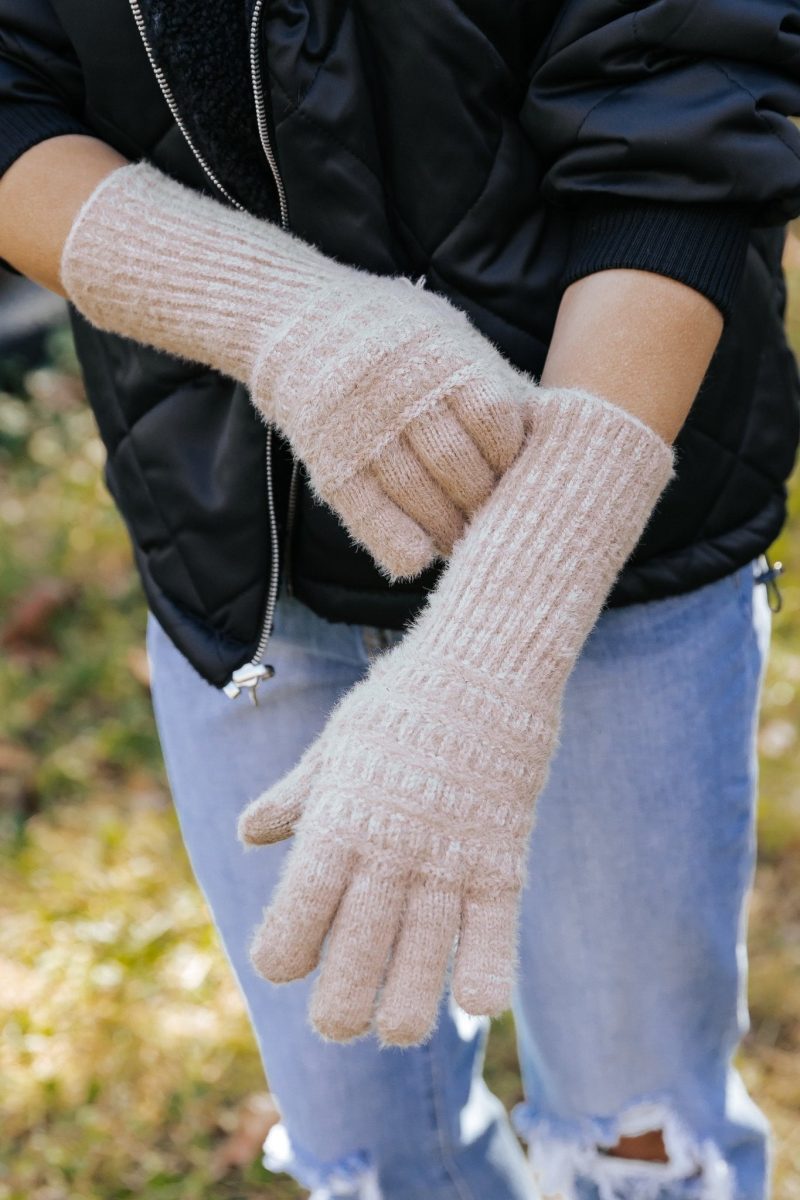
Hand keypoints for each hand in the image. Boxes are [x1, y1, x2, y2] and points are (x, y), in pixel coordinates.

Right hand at [61, 162, 526, 577]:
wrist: (293, 316)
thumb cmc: (388, 330)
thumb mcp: (445, 333)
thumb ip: (492, 374)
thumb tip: (550, 421)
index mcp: (444, 360)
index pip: (499, 426)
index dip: (512, 457)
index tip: (512, 471)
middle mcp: (406, 397)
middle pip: (464, 469)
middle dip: (484, 502)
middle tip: (491, 518)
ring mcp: (365, 433)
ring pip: (424, 502)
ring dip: (449, 531)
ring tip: (459, 539)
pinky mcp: (332, 464)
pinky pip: (374, 519)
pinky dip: (402, 545)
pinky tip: (419, 555)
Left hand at [239, 389, 673, 1045]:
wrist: (486, 663)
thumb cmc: (401, 703)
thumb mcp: (334, 747)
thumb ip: (294, 799)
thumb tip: (251, 835)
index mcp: (334, 827)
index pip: (290, 934)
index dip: (284, 958)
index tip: (291, 958)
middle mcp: (384, 857)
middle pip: (347, 980)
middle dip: (338, 1014)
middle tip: (342, 1017)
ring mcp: (446, 866)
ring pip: (415, 985)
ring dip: (402, 1018)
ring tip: (399, 1018)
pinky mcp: (502, 865)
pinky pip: (492, 955)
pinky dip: (478, 991)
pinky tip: (468, 997)